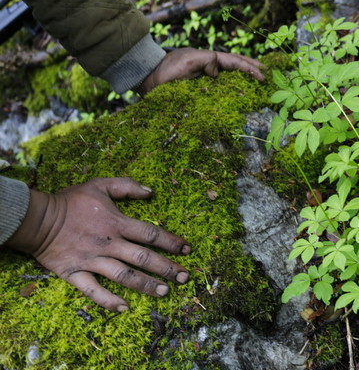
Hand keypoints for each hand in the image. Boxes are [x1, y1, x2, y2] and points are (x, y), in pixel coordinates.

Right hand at [6, 178, 189, 311]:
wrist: (38, 218)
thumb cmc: (71, 201)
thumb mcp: (100, 185)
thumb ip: (127, 186)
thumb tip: (151, 191)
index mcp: (117, 223)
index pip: (151, 234)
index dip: (172, 242)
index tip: (187, 250)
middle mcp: (109, 244)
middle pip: (143, 257)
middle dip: (167, 267)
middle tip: (185, 277)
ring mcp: (92, 260)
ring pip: (124, 275)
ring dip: (145, 285)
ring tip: (164, 292)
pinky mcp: (75, 273)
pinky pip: (93, 291)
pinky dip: (108, 300)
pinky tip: (124, 308)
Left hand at [138, 48, 264, 94]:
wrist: (147, 78)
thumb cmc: (165, 71)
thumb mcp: (186, 62)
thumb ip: (206, 61)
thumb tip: (218, 70)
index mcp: (208, 59)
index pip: (234, 62)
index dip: (249, 68)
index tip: (262, 77)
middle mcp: (208, 65)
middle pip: (234, 63)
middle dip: (251, 66)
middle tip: (267, 71)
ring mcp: (203, 73)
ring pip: (228, 71)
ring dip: (244, 74)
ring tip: (257, 76)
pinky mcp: (198, 83)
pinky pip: (219, 82)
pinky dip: (231, 83)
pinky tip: (238, 88)